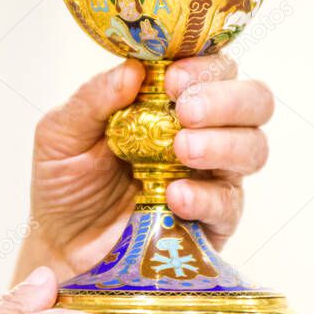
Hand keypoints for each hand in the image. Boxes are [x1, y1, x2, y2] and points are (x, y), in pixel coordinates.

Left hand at [14, 54, 273, 313]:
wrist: (59, 247)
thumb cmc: (66, 183)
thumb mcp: (62, 134)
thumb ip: (93, 99)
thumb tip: (132, 70)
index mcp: (172, 99)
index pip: (213, 66)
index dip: (203, 66)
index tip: (172, 79)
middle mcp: (204, 131)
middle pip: (254, 100)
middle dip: (227, 100)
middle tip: (186, 112)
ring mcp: (214, 176)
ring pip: (254, 147)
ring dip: (223, 144)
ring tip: (182, 151)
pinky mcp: (213, 222)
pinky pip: (229, 204)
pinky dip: (205, 196)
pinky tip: (175, 195)